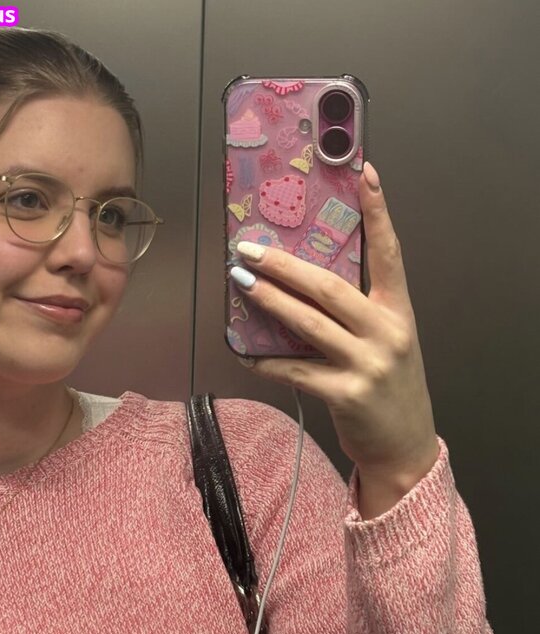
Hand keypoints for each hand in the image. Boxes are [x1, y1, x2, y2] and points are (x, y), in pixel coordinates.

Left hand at [230, 162, 439, 516]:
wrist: (406, 447)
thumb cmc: (389, 390)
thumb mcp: (386, 343)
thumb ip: (357, 314)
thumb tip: (301, 285)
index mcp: (398, 312)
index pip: (390, 253)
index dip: (378, 213)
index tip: (364, 174)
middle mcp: (386, 332)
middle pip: (330, 287)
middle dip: (286, 265)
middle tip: (250, 249)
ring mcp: (367, 364)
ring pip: (308, 323)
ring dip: (269, 301)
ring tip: (241, 282)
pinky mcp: (346, 394)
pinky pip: (295, 371)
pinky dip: (265, 360)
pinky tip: (242, 350)